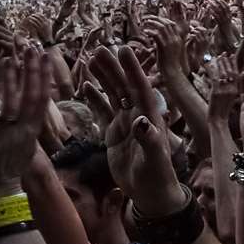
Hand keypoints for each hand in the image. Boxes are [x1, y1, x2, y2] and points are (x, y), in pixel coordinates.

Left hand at [0, 48, 52, 204]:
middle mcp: (21, 131)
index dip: (43, 77)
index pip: (41, 99)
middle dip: (32, 71)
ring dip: (11, 81)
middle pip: (31, 97)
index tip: (45, 57)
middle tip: (33, 49)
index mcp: (31, 132)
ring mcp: (4, 136)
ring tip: (10, 59)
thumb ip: (25, 129)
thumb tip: (27, 116)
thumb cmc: (8, 173)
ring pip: (11, 104)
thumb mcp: (23, 148)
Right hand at [87, 46, 183, 215]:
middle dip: (113, 68)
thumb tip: (140, 120)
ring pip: (113, 95)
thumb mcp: (154, 159)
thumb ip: (148, 139)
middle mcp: (138, 115)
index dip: (132, 69)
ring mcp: (125, 123)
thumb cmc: (157, 177)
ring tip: (91, 60)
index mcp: (150, 117)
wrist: (150, 194)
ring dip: (104, 78)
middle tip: (99, 49)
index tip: (123, 49)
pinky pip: (103, 112)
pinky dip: (95, 99)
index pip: (140, 88)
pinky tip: (86, 85)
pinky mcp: (114, 134)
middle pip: (123, 86)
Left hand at [206, 54, 240, 125]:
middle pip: (231, 71)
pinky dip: (213, 69)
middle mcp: (232, 89)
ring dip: (221, 63)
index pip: (237, 74)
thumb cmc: (223, 114)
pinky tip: (210, 64)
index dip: (234, 64)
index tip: (232, 56)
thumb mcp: (230, 101)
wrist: (218, 122)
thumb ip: (229, 90)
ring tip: (218, 56)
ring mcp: (224, 90)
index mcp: (236, 91)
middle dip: (227, 61)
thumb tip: (226, 82)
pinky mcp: (216, 92)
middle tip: (224, 53)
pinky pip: (215, 77)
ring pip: (223, 73)